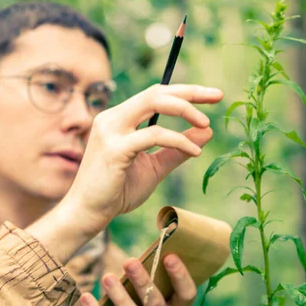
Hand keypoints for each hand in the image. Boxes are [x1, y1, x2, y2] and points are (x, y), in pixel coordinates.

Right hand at [66, 84, 222, 234]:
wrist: (88, 213)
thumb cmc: (117, 191)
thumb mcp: (155, 167)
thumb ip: (177, 148)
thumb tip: (207, 131)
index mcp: (120, 119)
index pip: (156, 95)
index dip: (185, 92)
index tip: (213, 97)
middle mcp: (113, 118)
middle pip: (156, 91)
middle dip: (190, 92)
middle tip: (218, 96)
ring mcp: (111, 131)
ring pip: (154, 102)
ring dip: (185, 109)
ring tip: (207, 123)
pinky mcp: (115, 149)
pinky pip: (154, 135)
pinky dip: (178, 140)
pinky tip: (195, 151)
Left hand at [80, 254, 195, 305]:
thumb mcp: (154, 303)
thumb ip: (154, 281)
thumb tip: (149, 247)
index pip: (187, 295)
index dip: (180, 276)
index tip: (169, 255)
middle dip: (143, 282)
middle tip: (128, 261)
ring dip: (120, 298)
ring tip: (107, 277)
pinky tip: (86, 298)